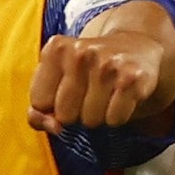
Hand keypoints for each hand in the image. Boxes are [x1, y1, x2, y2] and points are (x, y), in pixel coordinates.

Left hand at [26, 0, 174, 134]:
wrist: (136, 47)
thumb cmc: (87, 71)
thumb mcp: (55, 80)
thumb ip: (38, 109)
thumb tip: (54, 127)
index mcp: (56, 48)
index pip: (40, 103)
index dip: (53, 106)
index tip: (66, 92)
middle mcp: (81, 52)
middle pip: (65, 115)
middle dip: (76, 113)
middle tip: (90, 92)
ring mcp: (108, 64)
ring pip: (91, 120)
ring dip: (98, 115)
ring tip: (106, 93)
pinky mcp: (133, 78)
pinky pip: (114, 120)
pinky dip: (118, 116)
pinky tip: (121, 96)